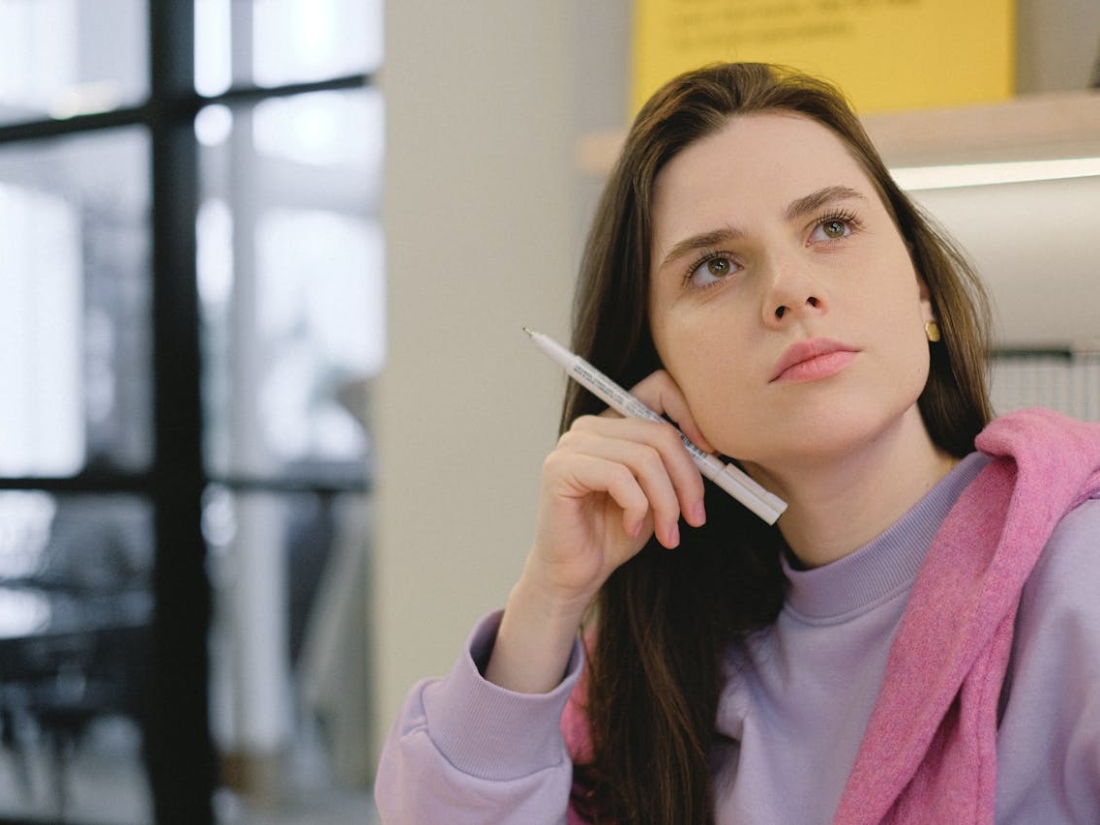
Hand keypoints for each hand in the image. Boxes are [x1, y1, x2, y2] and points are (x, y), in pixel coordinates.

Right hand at [526, 369, 712, 608]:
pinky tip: (631, 528)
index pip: (659, 387)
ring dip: (666, 503)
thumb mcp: (657, 494)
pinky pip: (619, 478)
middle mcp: (591, 426)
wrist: (576, 574)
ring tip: (668, 533)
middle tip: (694, 518)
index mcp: (614, 423)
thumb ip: (675, 465)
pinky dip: (636, 508)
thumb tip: (711, 448)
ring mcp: (572, 445)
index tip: (712, 455)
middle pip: (659, 432)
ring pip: (644, 459)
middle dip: (687, 480)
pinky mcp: (560, 469)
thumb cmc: (615, 534)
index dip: (691, 416)